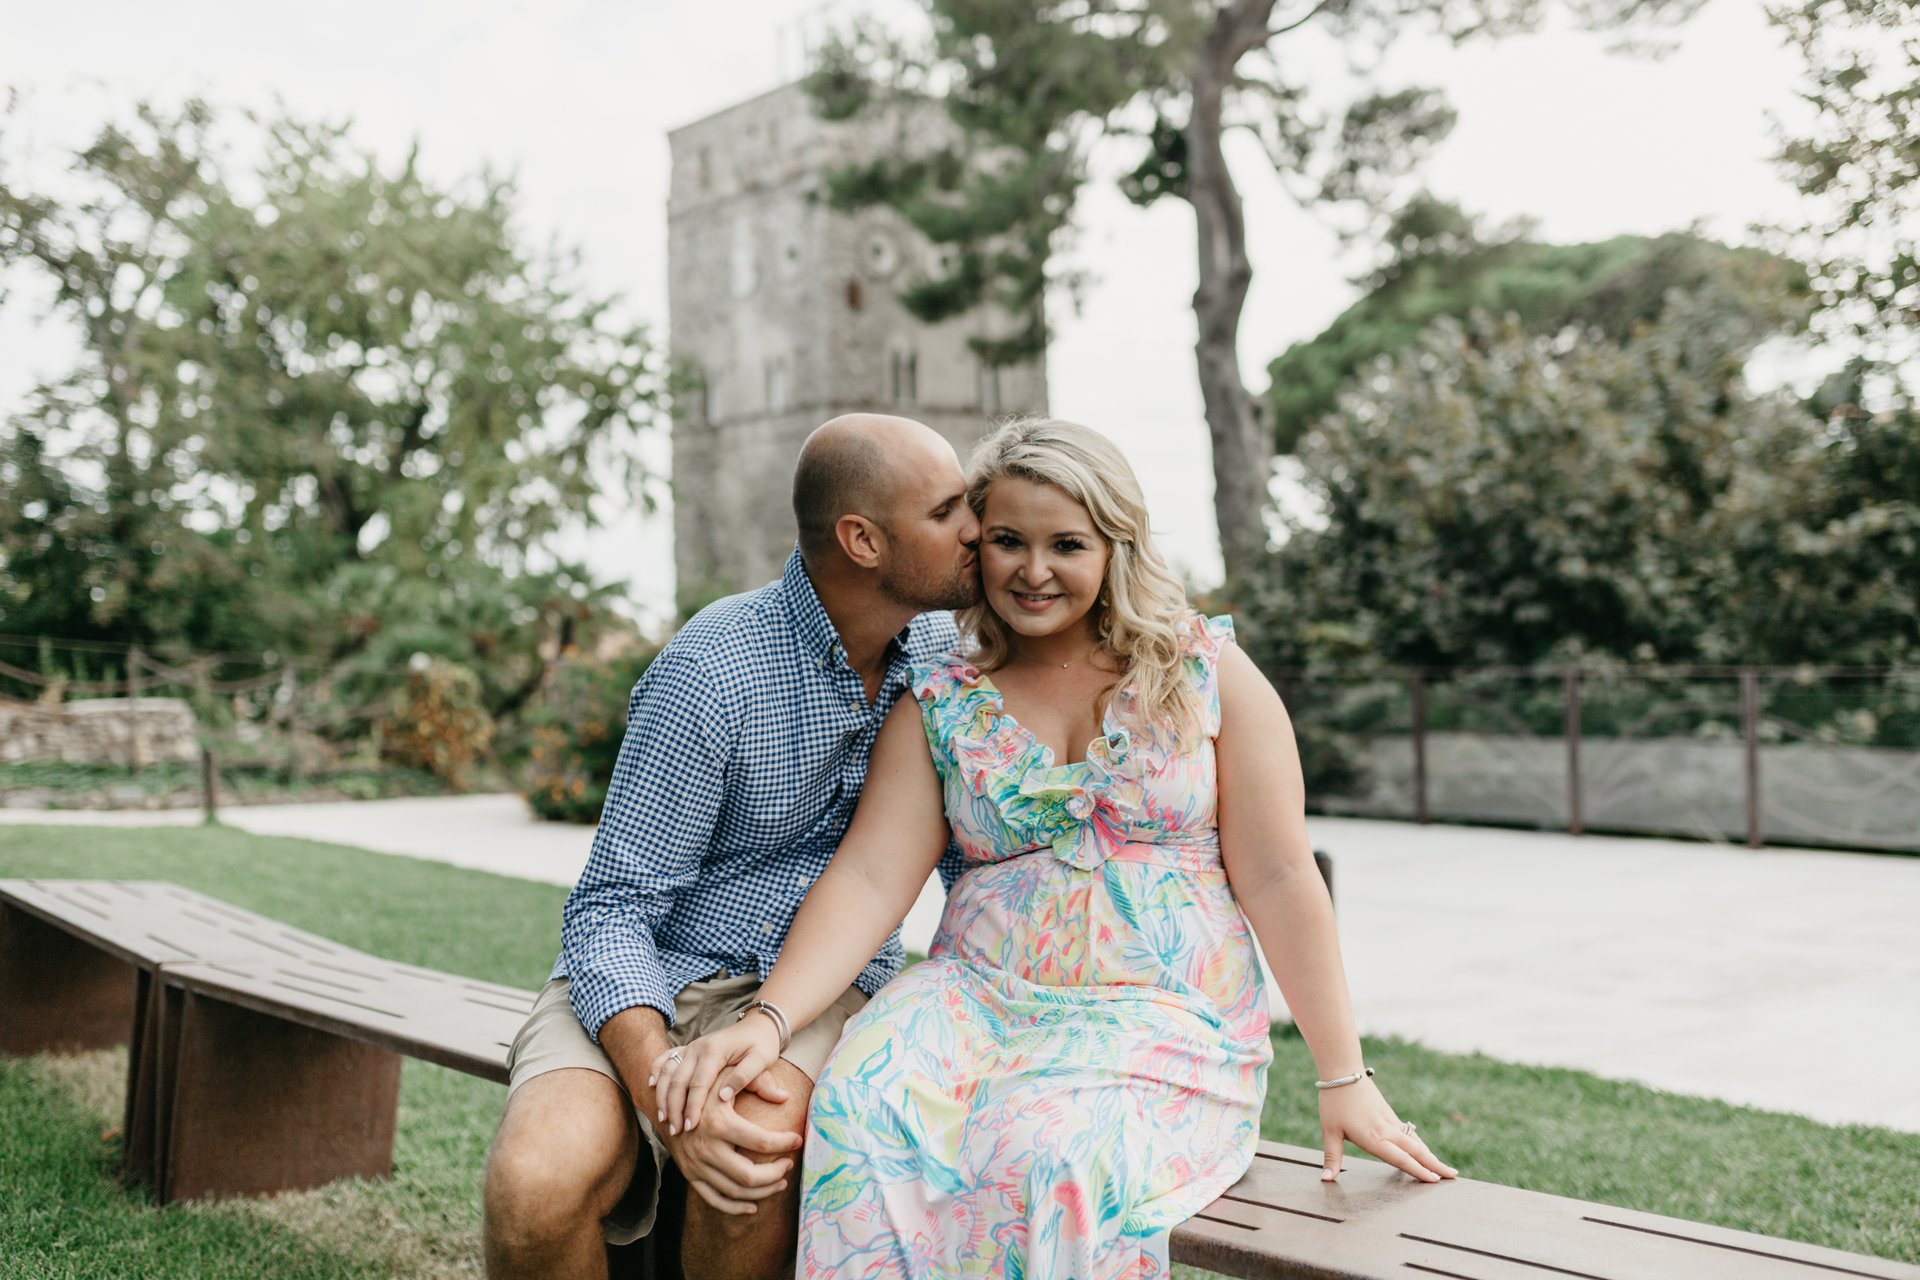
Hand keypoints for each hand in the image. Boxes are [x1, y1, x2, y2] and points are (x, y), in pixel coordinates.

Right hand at [648, 1017, 782, 1135]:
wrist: (759, 1024)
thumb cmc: (763, 1045)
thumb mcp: (762, 1059)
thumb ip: (747, 1077)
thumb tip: (724, 1097)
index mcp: (716, 1050)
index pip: (699, 1083)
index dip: (693, 1106)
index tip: (690, 1126)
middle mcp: (698, 1047)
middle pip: (678, 1080)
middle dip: (674, 1107)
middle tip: (674, 1131)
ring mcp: (690, 1047)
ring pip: (668, 1072)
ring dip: (662, 1095)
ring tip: (662, 1119)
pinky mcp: (688, 1049)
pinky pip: (666, 1059)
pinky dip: (656, 1071)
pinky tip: (650, 1086)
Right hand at [655, 1088, 803, 1215]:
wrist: (669, 1100)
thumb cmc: (705, 1084)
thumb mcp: (727, 1074)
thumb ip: (756, 1080)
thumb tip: (785, 1097)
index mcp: (719, 1124)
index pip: (761, 1142)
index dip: (784, 1143)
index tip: (798, 1139)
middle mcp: (706, 1148)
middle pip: (749, 1175)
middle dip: (775, 1173)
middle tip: (789, 1164)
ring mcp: (696, 1165)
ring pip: (735, 1191)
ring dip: (762, 1192)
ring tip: (780, 1181)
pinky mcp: (689, 1175)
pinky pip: (714, 1200)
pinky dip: (735, 1207)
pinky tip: (754, 1206)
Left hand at [1317, 1078, 1457, 1183]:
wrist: (1343, 1071)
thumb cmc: (1334, 1102)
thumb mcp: (1329, 1131)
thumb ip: (1332, 1157)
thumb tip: (1325, 1179)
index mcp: (1373, 1137)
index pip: (1400, 1158)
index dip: (1418, 1170)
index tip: (1435, 1180)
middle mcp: (1386, 1130)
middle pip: (1416, 1150)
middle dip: (1435, 1165)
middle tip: (1453, 1177)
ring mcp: (1390, 1121)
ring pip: (1415, 1141)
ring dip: (1430, 1155)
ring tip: (1445, 1168)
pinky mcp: (1389, 1114)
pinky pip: (1409, 1133)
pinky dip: (1420, 1144)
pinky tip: (1424, 1150)